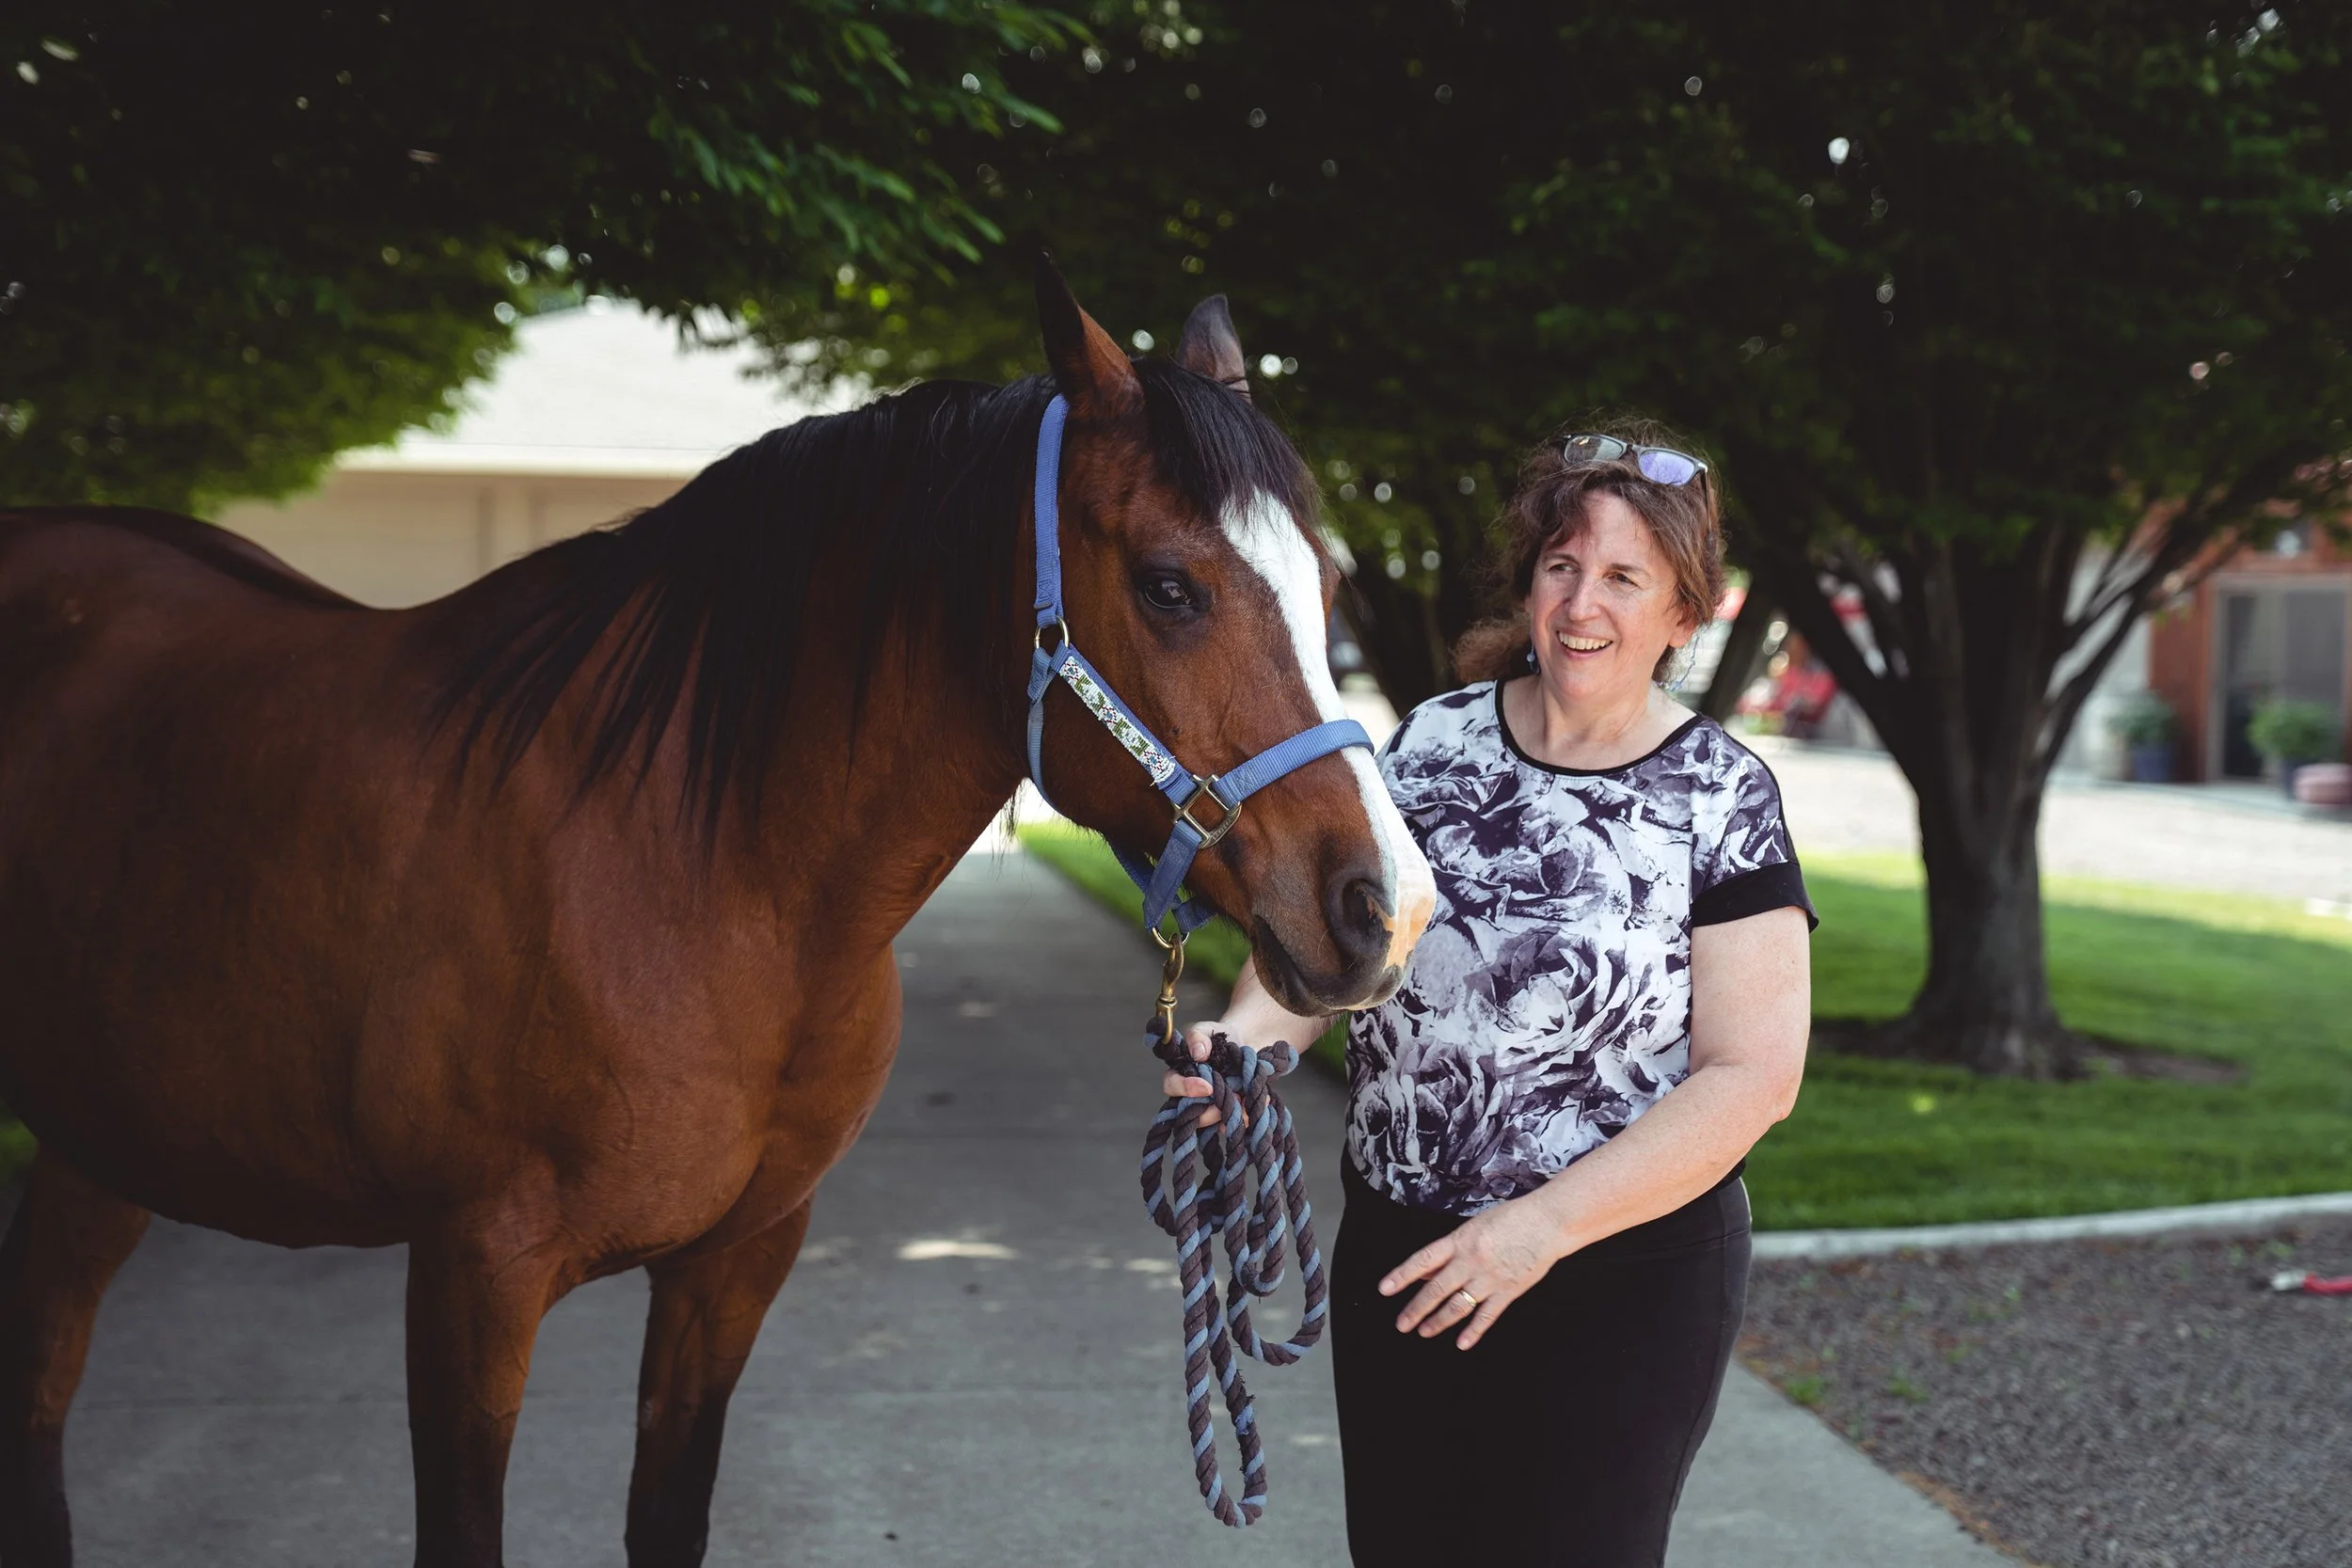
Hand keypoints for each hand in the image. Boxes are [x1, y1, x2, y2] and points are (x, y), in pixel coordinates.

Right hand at [1158, 1020, 1243, 1126]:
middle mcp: (1191, 1095)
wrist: (1247, 1045)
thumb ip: (1197, 1036)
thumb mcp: (1207, 1029)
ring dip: (1228, 1115)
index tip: (1207, 1087)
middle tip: (1229, 1099)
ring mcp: (1210, 1106)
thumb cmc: (1220, 1038)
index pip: (1171, 1085)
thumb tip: (1198, 1053)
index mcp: (1181, 1074)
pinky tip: (1254, 1106)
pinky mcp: (1227, 1114)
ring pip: (1211, 1123)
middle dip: (1209, 1111)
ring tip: (1243, 1100)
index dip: (1186, 1089)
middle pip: (1190, 1113)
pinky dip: (1244, 1117)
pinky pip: (1232, 1124)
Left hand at [1379, 1193, 1566, 1349]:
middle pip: (1437, 1289)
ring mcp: (1490, 1277)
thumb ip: (1450, 1251)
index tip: (1385, 1289)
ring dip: (1439, 1321)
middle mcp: (1471, 1261)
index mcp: (1460, 1241)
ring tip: (1424, 1331)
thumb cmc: (1511, 1220)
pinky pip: (1487, 1316)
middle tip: (1402, 1324)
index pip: (1423, 1260)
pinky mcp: (1509, 1290)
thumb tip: (1426, 1270)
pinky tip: (1462, 1343)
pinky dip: (1473, 1331)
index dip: (1402, 1275)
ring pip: (1459, 1305)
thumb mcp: (1473, 1228)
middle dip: (1416, 1308)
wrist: (1547, 1223)